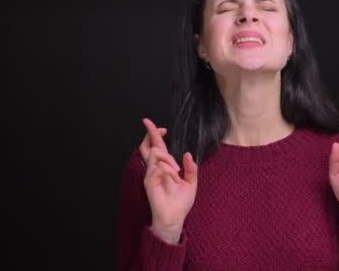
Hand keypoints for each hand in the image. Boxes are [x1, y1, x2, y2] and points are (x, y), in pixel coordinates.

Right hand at [139, 118, 197, 243]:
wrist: (175, 217)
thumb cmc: (181, 203)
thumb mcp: (191, 183)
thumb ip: (190, 168)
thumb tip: (187, 154)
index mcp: (165, 167)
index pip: (158, 148)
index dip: (157, 136)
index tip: (162, 128)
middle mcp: (156, 168)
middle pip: (147, 146)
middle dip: (150, 132)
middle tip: (148, 123)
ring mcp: (151, 174)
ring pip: (155, 154)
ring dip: (168, 159)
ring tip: (176, 172)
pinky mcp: (149, 181)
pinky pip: (158, 168)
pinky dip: (168, 170)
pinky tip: (173, 179)